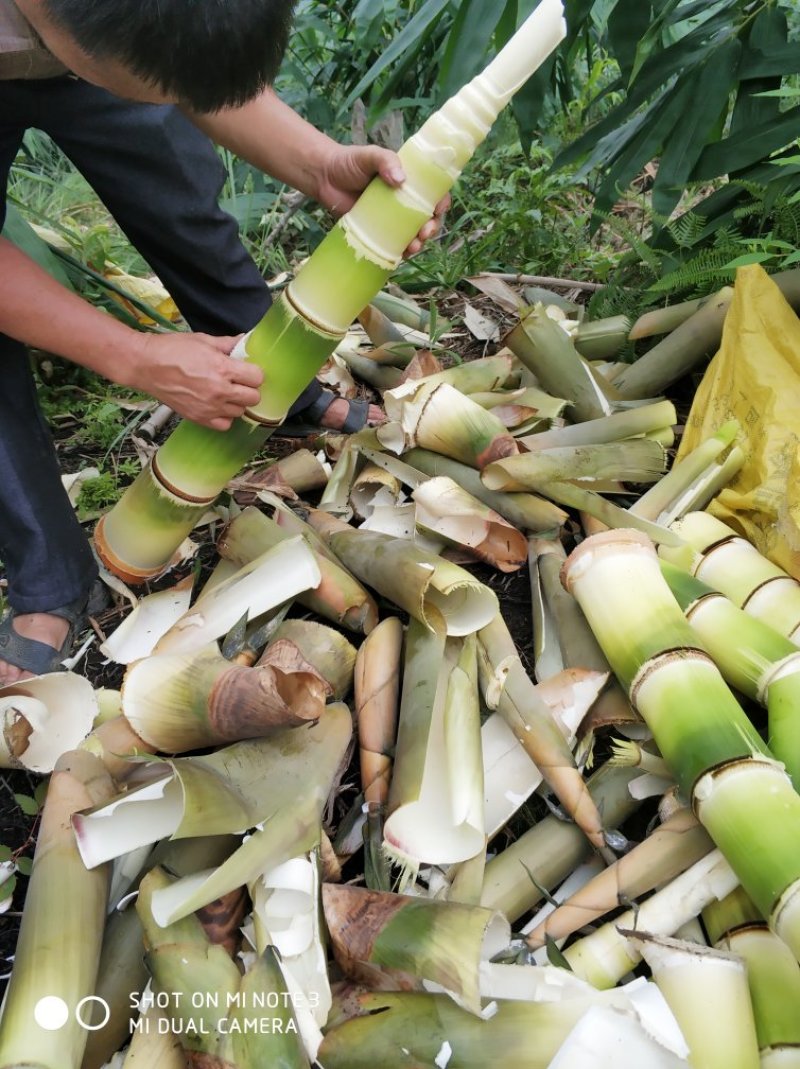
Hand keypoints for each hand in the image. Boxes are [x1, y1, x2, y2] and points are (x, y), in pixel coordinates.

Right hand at [129, 332, 262, 430]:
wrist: (145, 365)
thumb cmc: (171, 350)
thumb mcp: (203, 340)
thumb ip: (228, 344)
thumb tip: (245, 342)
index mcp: (222, 368)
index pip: (257, 377)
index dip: (254, 373)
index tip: (246, 370)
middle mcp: (219, 391)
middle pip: (253, 397)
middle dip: (249, 388)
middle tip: (238, 382)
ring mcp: (209, 407)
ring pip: (240, 412)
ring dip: (236, 403)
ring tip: (224, 393)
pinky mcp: (199, 418)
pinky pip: (225, 425)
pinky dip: (224, 417)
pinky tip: (217, 406)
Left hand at [316, 144, 449, 256]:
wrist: (324, 177)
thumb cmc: (349, 162)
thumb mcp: (370, 155)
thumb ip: (385, 161)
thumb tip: (400, 179)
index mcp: (408, 181)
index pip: (432, 193)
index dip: (440, 202)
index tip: (438, 210)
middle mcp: (403, 201)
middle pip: (426, 218)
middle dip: (431, 228)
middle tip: (425, 233)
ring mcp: (390, 218)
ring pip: (412, 234)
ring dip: (418, 243)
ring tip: (413, 247)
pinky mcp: (376, 231)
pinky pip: (393, 244)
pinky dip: (400, 252)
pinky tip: (401, 255)